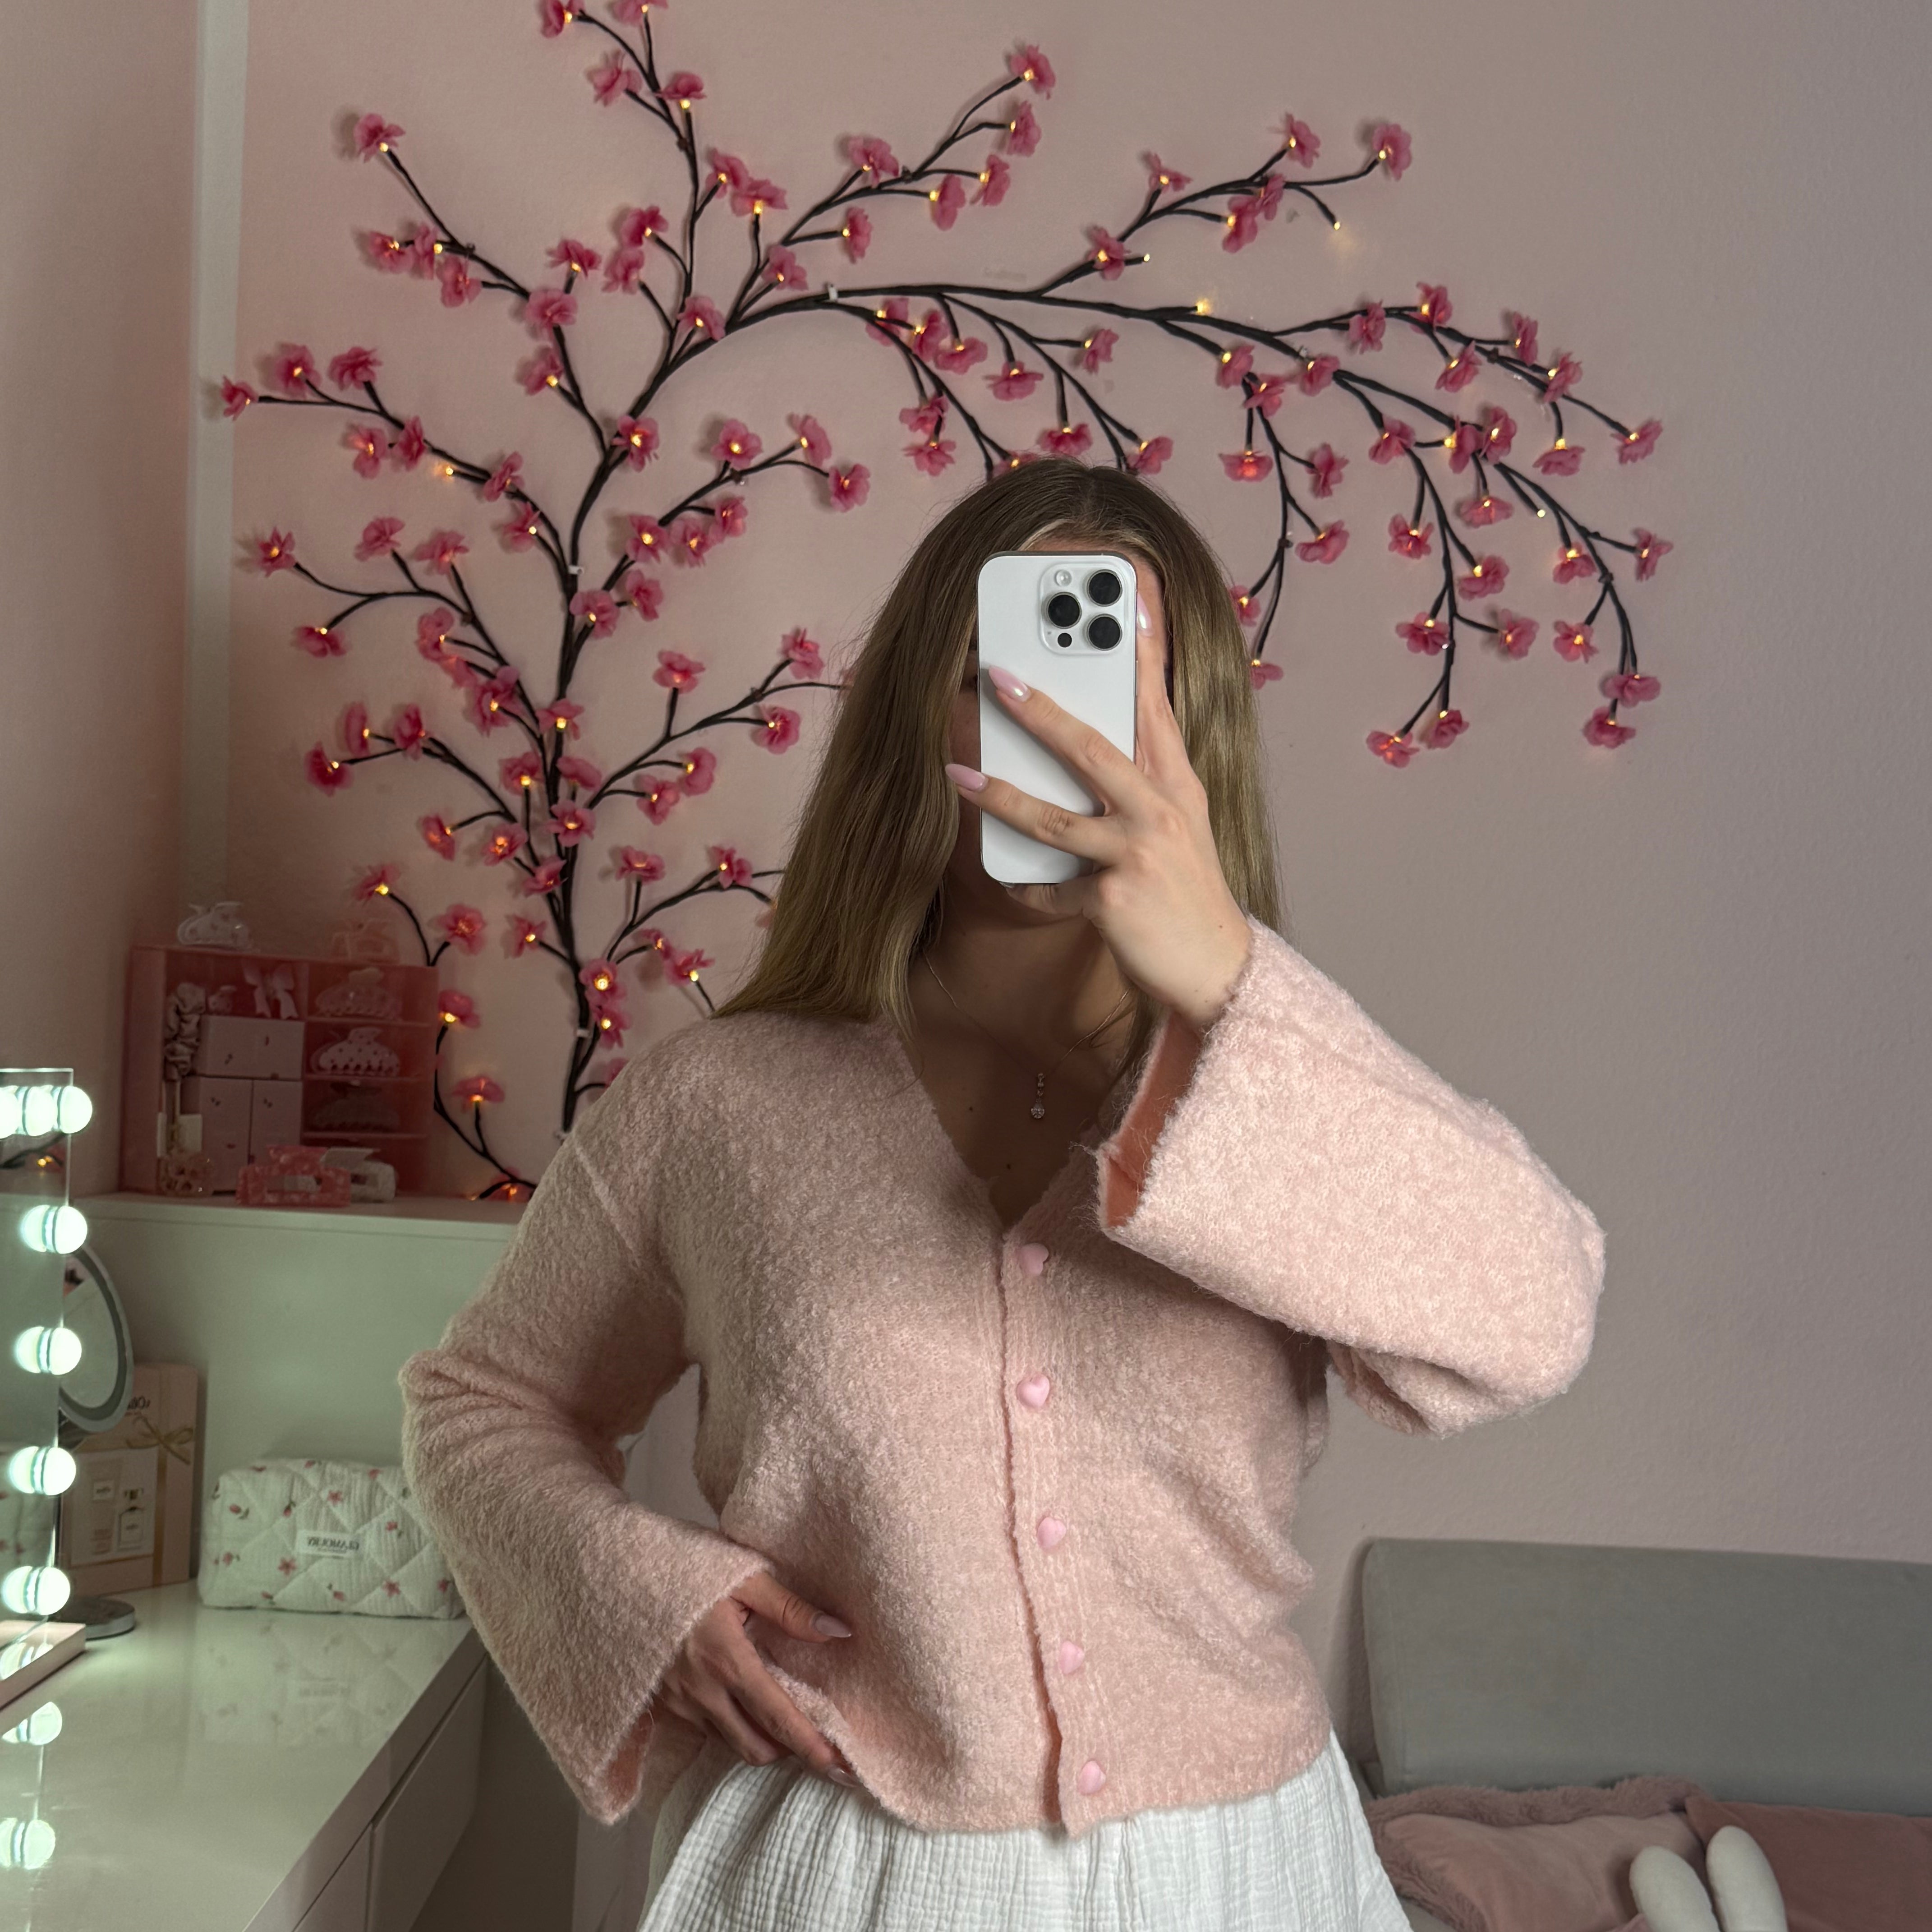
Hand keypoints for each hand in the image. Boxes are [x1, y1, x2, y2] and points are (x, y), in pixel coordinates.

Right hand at [655, 1571, 860, 1784]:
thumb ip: (791, 1609)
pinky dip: (732, 1727)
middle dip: (789, 1753)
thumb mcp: (744, 1577)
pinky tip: (743, 1705)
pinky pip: (707, 1730)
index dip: (811, 1748)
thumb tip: (839, 1631)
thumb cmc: (687, 1569)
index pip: (777, 1719)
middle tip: (819, 1742)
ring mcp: (678, 1703)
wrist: (621, 1576)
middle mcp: (701, 1692)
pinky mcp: (663, 1704)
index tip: (843, 1770)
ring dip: (761, 1741)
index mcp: (726, 1661)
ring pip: (730, 1744)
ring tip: (784, 1723)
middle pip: (755, 1748)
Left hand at [944, 594, 1252, 1032]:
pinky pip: (1052, 888)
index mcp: (1179, 788)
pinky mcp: (1113, 900)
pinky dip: (1029, 888)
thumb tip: (1087, 747)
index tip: (1129, 605)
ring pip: (1055, 818)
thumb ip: (1145, 784)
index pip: (1158, 709)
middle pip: (1093, 749)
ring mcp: (1138, 856)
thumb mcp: (1180, 828)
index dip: (1143, 656)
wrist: (1219, 970)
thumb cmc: (1189, 894)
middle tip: (998, 678)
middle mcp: (1161, 813)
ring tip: (958, 774)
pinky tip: (1014, 883)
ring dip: (1000, 795)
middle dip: (1040, 711)